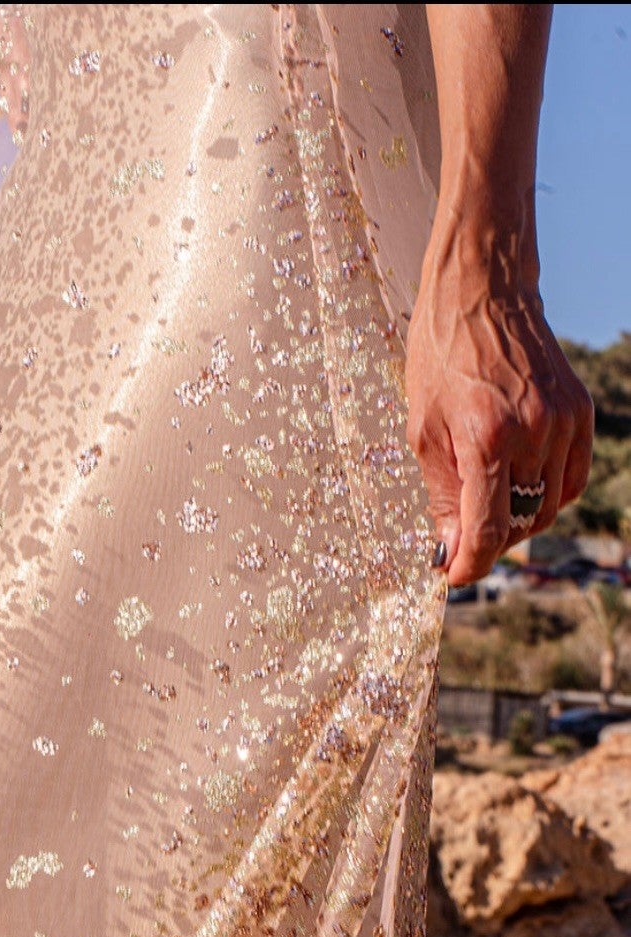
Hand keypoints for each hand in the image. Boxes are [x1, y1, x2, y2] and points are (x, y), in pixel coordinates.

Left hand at [405, 228, 593, 586]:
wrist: (482, 293)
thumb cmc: (441, 359)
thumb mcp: (423, 431)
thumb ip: (441, 495)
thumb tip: (452, 550)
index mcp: (487, 439)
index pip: (488, 530)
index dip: (469, 565)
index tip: (451, 577)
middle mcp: (534, 433)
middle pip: (520, 524)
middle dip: (489, 542)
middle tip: (461, 537)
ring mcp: (564, 422)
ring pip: (547, 507)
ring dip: (517, 520)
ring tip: (486, 506)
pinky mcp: (580, 411)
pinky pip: (570, 480)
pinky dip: (545, 495)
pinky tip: (518, 484)